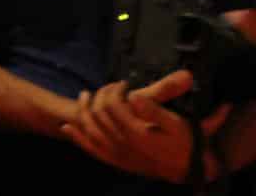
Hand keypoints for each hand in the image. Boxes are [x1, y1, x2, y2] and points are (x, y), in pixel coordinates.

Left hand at [61, 70, 229, 181]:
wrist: (187, 170)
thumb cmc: (184, 145)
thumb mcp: (175, 121)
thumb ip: (155, 105)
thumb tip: (133, 95)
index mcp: (136, 133)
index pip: (112, 104)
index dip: (115, 89)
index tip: (124, 84)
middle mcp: (123, 145)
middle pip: (99, 113)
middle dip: (101, 96)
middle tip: (111, 88)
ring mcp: (118, 155)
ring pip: (91, 129)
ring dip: (84, 111)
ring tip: (84, 96)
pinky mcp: (116, 162)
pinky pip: (91, 149)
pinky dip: (78, 137)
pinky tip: (67, 127)